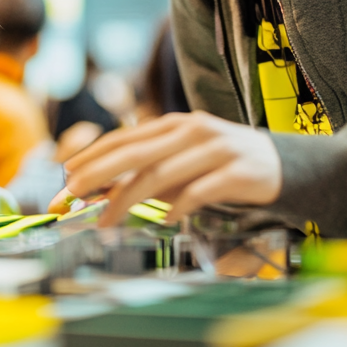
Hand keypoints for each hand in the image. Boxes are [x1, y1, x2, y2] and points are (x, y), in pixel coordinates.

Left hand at [53, 111, 281, 225]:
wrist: (280, 164)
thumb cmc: (219, 165)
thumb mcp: (180, 162)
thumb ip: (146, 171)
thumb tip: (97, 189)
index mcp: (174, 124)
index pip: (124, 138)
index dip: (92, 157)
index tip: (66, 178)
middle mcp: (193, 131)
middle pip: (137, 153)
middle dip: (99, 174)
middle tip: (72, 195)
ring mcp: (217, 149)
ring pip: (162, 173)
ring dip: (128, 199)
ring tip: (106, 221)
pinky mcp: (239, 172)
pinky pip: (201, 191)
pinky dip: (178, 206)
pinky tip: (163, 220)